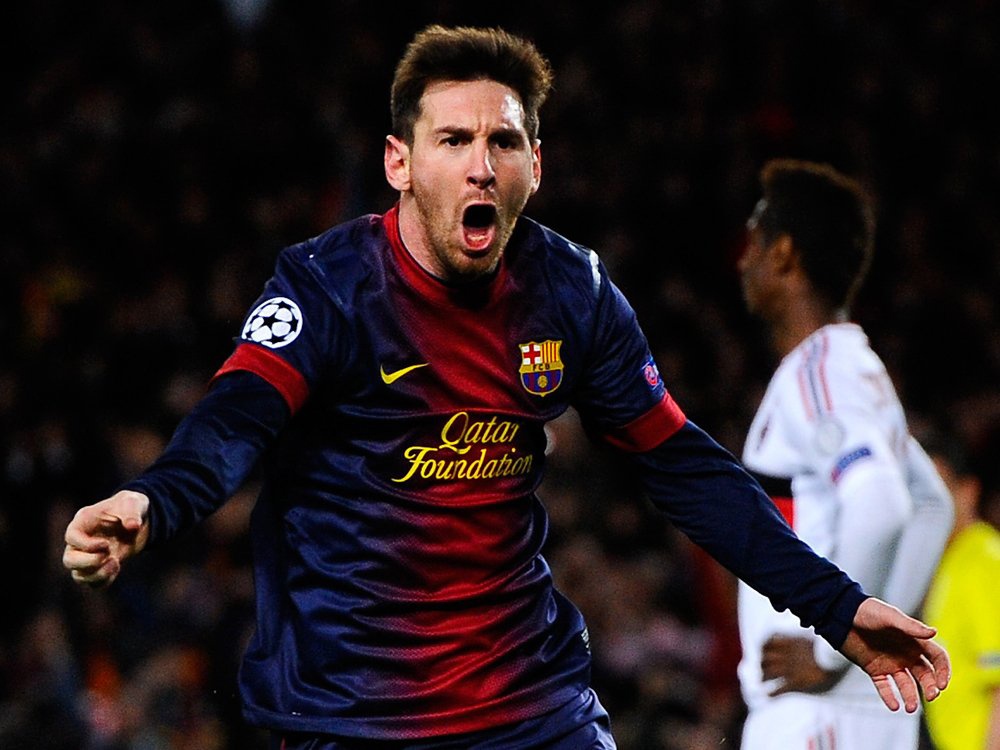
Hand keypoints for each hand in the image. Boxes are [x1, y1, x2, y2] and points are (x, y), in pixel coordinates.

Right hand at [63, 490, 150, 587]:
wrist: (139, 520)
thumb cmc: (130, 506)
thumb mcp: (133, 502)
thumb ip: (132, 512)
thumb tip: (133, 526)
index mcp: (83, 522)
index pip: (71, 537)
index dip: (86, 545)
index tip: (106, 544)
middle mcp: (81, 541)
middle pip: (69, 560)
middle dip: (88, 563)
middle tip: (109, 555)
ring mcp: (89, 556)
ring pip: (78, 575)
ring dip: (97, 575)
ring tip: (116, 562)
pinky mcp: (99, 567)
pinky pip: (92, 583)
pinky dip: (104, 581)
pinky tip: (117, 568)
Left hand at [762, 635, 845, 695]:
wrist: (832, 660)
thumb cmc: (824, 648)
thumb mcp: (809, 637)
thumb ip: (798, 637)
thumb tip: (793, 634)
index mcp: (788, 643)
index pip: (766, 644)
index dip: (763, 648)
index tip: (763, 651)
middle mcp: (785, 655)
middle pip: (765, 659)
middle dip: (762, 663)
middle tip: (763, 667)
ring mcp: (789, 669)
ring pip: (769, 673)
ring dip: (764, 677)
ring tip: (763, 680)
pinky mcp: (795, 682)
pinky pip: (780, 688)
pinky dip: (773, 692)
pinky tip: (769, 695)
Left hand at [839, 597, 950, 711]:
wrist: (840, 615)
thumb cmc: (866, 611)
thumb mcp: (889, 616)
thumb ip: (910, 626)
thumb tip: (934, 632)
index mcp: (913, 640)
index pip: (936, 658)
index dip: (943, 671)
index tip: (942, 684)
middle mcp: (905, 654)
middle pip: (925, 675)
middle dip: (930, 687)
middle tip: (930, 696)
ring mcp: (890, 663)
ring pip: (906, 685)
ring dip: (911, 697)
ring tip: (909, 708)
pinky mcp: (874, 670)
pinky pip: (885, 687)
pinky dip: (890, 697)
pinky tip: (894, 706)